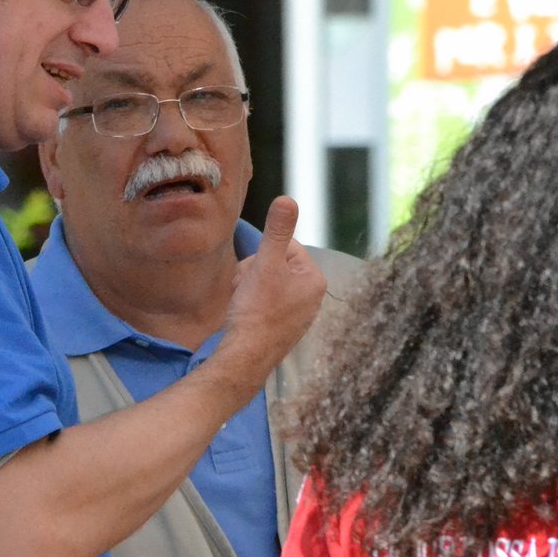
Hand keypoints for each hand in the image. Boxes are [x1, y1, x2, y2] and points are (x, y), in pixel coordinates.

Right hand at [223, 197, 327, 383]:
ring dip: (248, 287)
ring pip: (265, 283)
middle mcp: (311, 298)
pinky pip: (263, 303)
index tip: (255, 271)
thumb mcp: (266, 263)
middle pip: (274, 264)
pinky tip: (244, 315)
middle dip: (253, 271)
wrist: (244, 357)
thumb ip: (277, 230)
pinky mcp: (281, 328)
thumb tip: (287, 199)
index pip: (285, 246)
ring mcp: (297, 315)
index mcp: (314, 280)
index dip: (262, 254)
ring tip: (242, 302)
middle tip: (245, 288)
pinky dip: (249, 305)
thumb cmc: (257, 311)